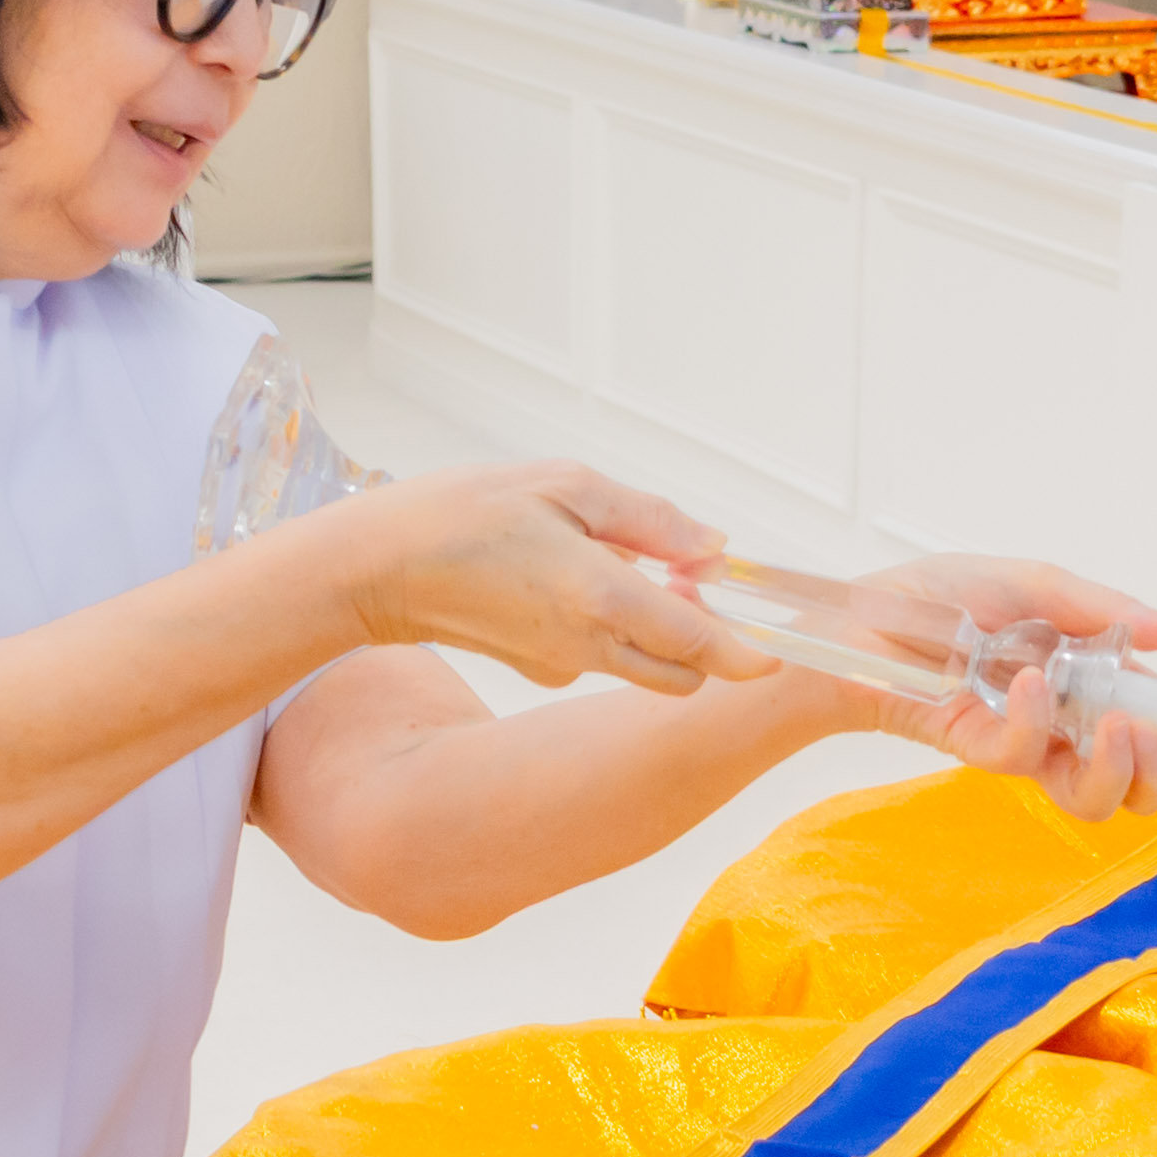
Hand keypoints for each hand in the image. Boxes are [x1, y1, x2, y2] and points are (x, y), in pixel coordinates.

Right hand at [319, 464, 757, 693]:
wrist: (377, 568)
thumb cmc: (461, 514)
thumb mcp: (565, 485)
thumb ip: (649, 520)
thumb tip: (713, 547)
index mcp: (602, 596)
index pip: (702, 645)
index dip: (749, 653)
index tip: (778, 651)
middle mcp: (588, 644)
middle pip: (681, 671)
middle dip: (703, 638)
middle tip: (685, 574)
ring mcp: (562, 664)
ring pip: (642, 663)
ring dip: (655, 627)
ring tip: (616, 562)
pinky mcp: (538, 669)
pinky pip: (597, 654)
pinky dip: (604, 624)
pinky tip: (562, 579)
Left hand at [816, 556, 1156, 819]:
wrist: (859, 616)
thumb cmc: (938, 596)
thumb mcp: (1031, 582)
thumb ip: (1102, 609)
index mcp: (1092, 680)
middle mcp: (1066, 721)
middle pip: (1140, 779)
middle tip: (1152, 734)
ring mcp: (1026, 742)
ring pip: (1094, 795)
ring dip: (1118, 767)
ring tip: (1115, 726)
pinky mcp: (979, 749)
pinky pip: (1024, 758)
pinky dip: (1035, 723)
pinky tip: (1027, 683)